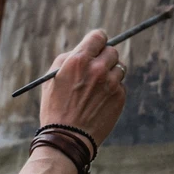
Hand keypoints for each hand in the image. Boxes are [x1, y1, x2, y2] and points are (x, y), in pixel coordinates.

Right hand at [38, 30, 125, 146]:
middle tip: (96, 67)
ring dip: (110, 73)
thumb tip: (85, 49)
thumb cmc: (55, 106)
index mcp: (78, 60)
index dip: (97, 39)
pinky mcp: (119, 97)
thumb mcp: (52, 77)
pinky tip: (99, 100)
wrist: (68, 137)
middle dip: (104, 57)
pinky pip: (120, 85)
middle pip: (112, 51)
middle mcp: (97, 68)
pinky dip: (112, 89)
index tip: (97, 44)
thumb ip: (70, 58)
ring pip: (119, 67)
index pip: (98, 36)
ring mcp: (111, 83)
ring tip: (96, 87)